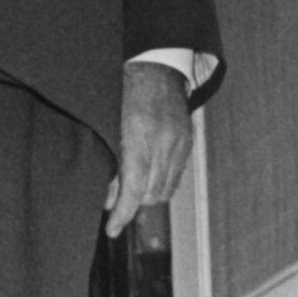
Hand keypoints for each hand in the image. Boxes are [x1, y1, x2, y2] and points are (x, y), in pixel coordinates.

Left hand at [104, 61, 192, 236]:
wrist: (157, 67)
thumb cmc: (125, 92)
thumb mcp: (110, 124)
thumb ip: (111, 161)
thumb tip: (109, 199)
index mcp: (139, 135)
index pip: (134, 187)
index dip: (122, 212)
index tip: (112, 229)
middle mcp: (164, 142)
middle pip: (150, 193)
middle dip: (131, 202)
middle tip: (113, 198)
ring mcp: (180, 143)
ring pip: (164, 190)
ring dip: (146, 194)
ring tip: (130, 186)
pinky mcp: (188, 143)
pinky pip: (175, 177)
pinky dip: (160, 183)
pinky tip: (147, 176)